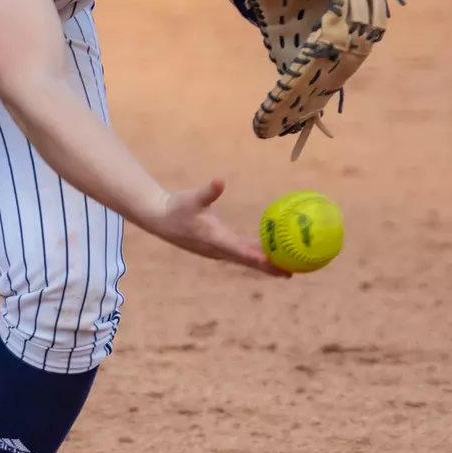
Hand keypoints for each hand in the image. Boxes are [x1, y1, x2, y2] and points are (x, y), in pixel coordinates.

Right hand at [140, 178, 289, 276]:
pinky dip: (256, 256)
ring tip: (287, 268)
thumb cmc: (177, 207)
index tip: (276, 263)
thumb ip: (208, 191)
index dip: (259, 258)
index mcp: (215, 239)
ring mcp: (218, 251)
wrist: (160, 219)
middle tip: (291, 272)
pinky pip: (241, 254)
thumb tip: (220, 181)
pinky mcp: (218, 247)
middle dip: (269, 267)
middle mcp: (219, 249)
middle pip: (248, 261)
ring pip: (246, 259)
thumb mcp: (192, 198)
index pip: (241, 251)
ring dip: (265, 264)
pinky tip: (269, 253)